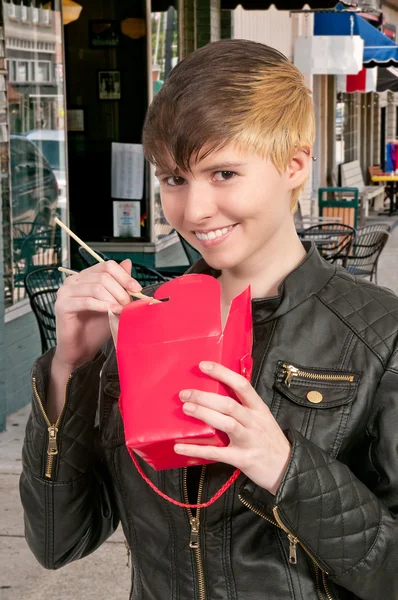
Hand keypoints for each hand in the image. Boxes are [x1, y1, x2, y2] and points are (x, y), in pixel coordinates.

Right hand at [54, 259, 142, 368]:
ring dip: (114, 299)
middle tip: (129, 305)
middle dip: (120, 291)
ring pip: (96, 287)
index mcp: (84, 277)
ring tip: (121, 310)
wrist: (81, 350)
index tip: (137, 289)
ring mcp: (65, 292)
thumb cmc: (96, 328)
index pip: (106, 266)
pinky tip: (112, 312)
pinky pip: (87, 301)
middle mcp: (73, 281)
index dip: (124, 276)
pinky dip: (103, 306)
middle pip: (103, 276)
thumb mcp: (113, 303)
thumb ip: (119, 284)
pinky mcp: (62, 306)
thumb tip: (128, 262)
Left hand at [174, 361, 290, 494]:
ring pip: (226, 423)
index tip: (203, 365)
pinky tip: (180, 447)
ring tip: (186, 408)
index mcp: (258, 408)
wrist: (288, 469)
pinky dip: (197, 450)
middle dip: (205, 397)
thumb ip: (244, 408)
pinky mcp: (243, 459)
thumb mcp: (262, 419)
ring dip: (204, 414)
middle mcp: (254, 421)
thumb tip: (214, 396)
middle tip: (185, 393)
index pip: (241, 385)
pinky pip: (217, 453)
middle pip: (228, 404)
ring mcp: (249, 440)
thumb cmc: (269, 441)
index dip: (222, 373)